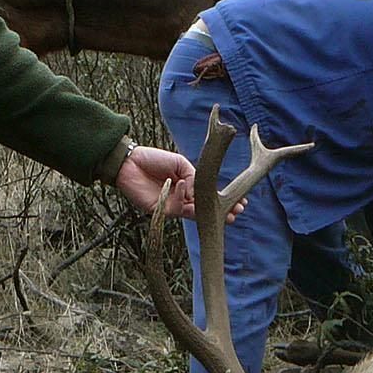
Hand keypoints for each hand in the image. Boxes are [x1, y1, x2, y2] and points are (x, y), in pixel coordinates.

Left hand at [113, 145, 243, 221]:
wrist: (130, 162)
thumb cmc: (154, 159)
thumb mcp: (180, 163)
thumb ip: (194, 176)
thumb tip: (201, 193)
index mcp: (189, 185)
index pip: (210, 196)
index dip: (224, 199)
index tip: (241, 202)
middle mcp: (183, 198)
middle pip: (205, 209)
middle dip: (222, 212)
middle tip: (237, 213)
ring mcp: (173, 206)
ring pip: (195, 214)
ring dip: (208, 212)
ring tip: (225, 211)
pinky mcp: (162, 211)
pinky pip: (178, 208)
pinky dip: (182, 197)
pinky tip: (182, 185)